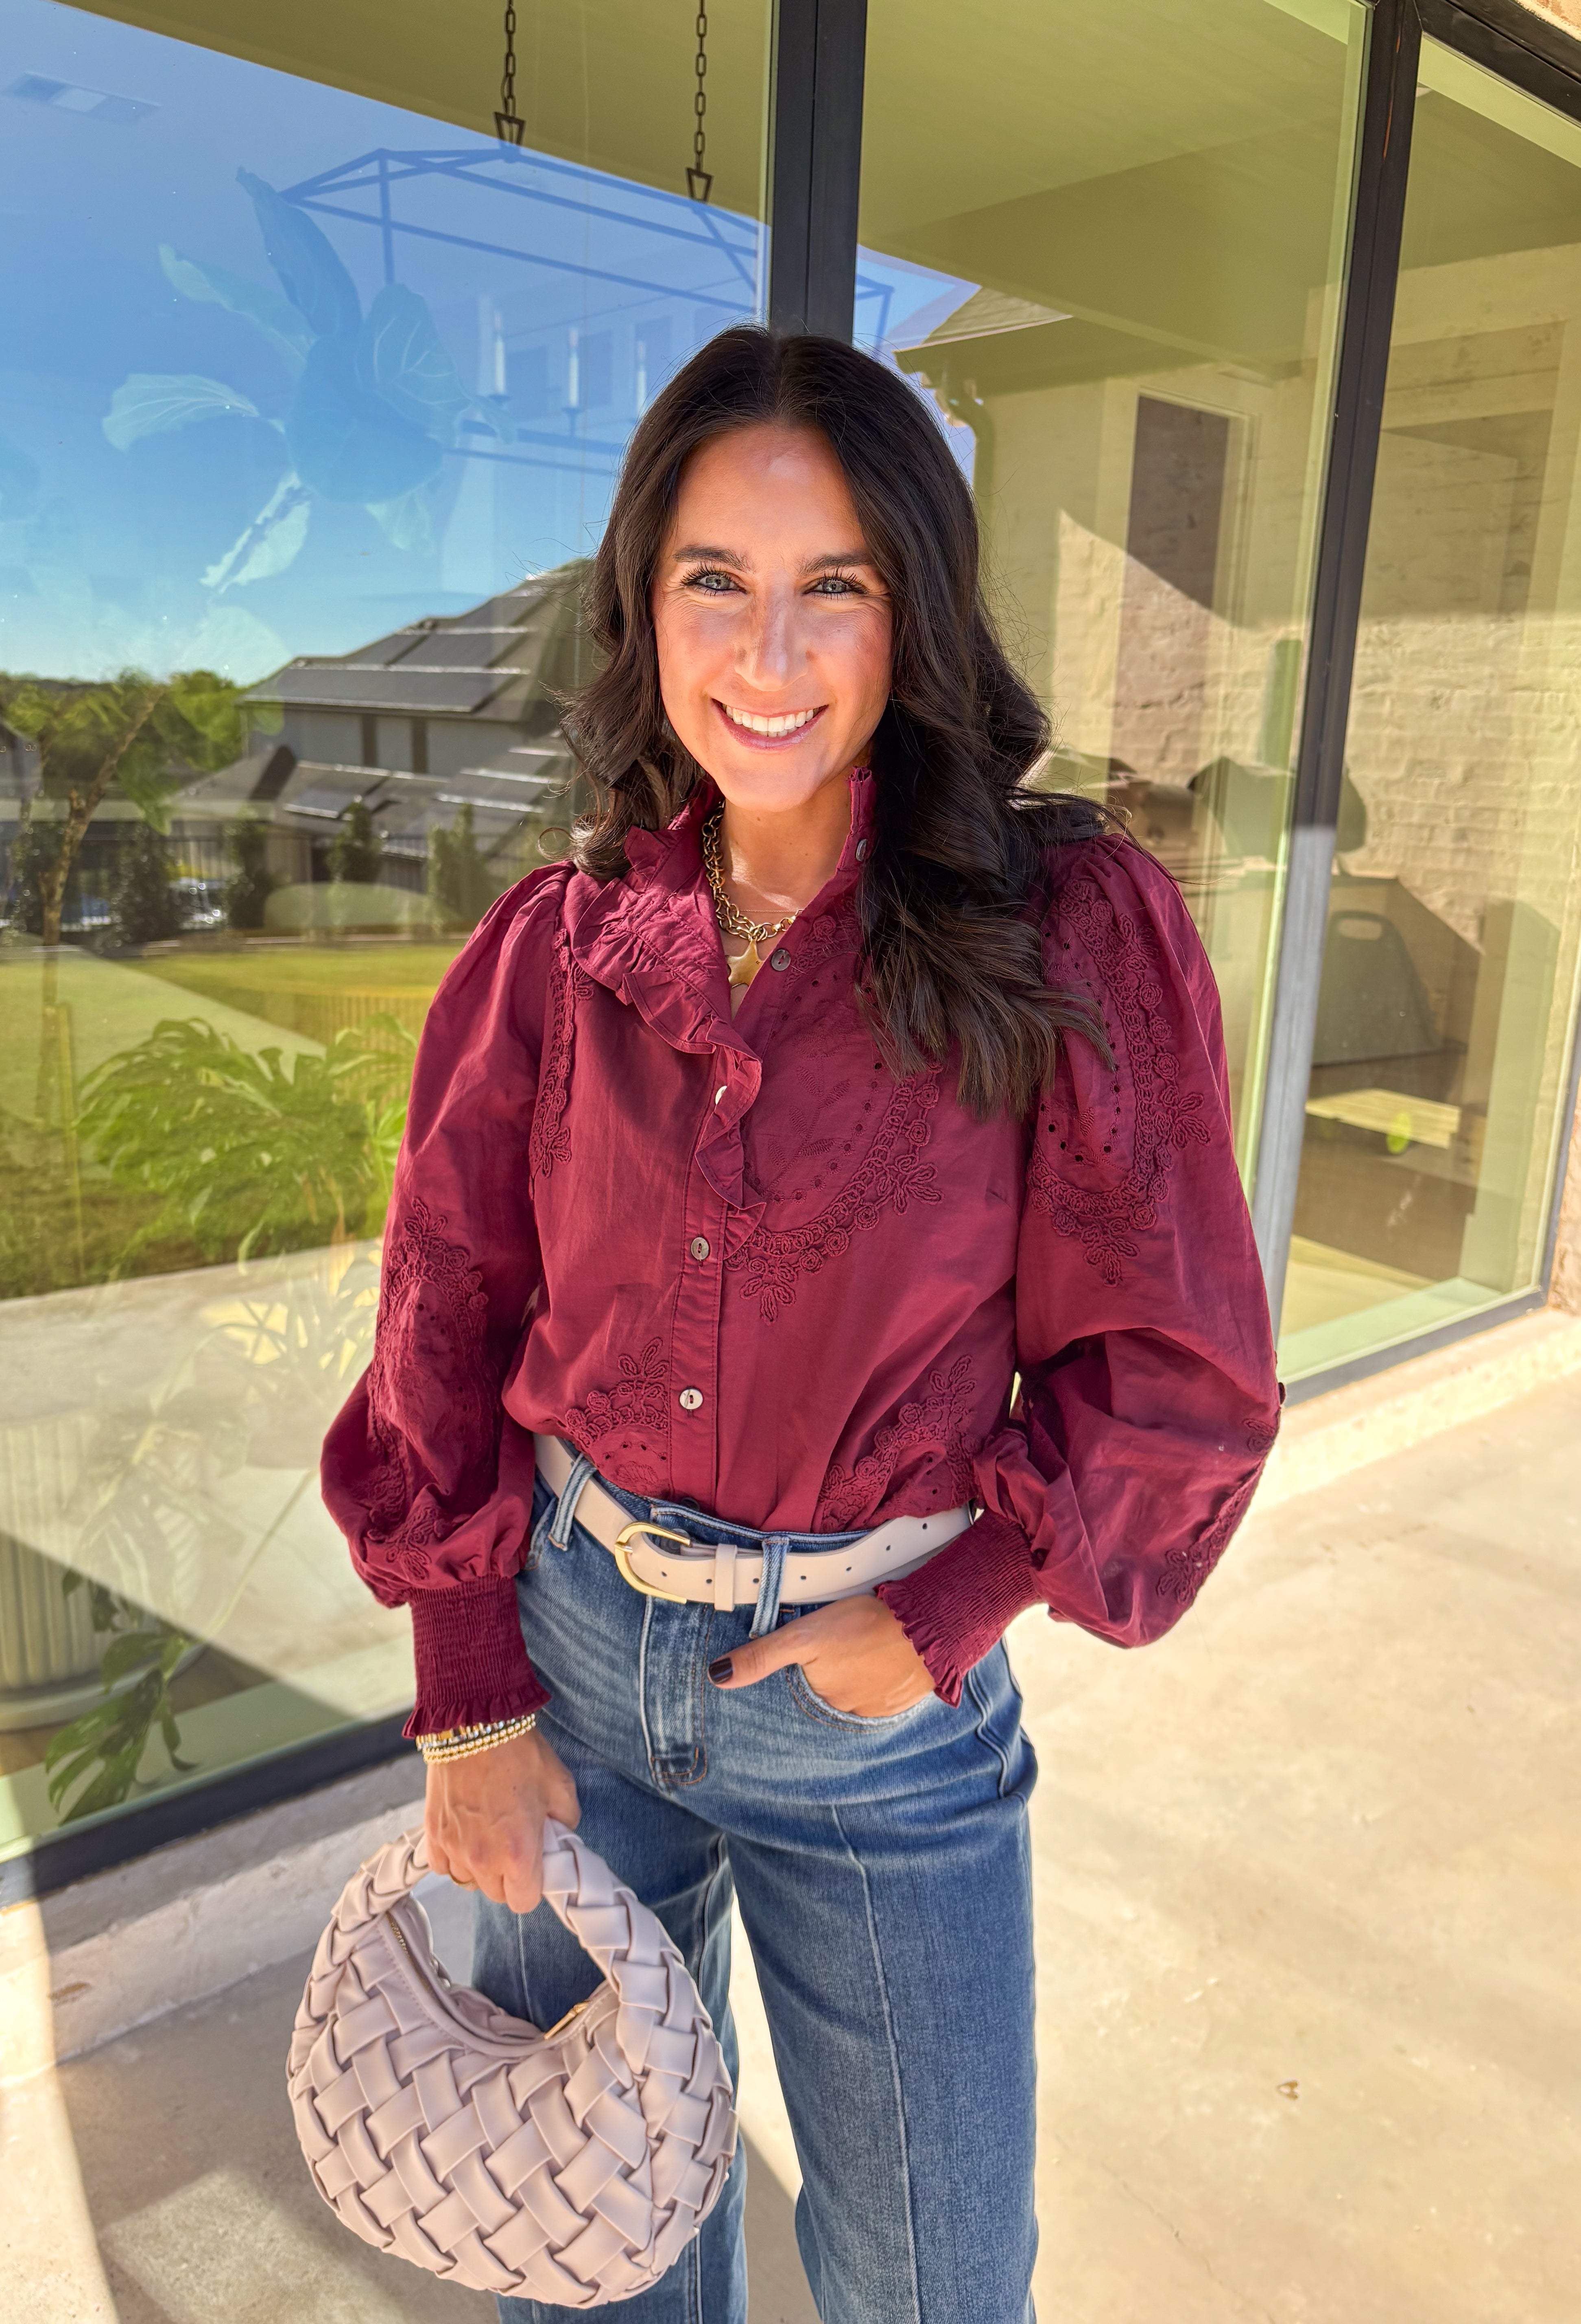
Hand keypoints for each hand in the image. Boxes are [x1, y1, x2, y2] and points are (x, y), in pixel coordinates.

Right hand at [423, 1723, 579, 1914]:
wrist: (476, 1723)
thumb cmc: (521, 1753)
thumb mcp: (561, 1786)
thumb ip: (566, 1822)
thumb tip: (560, 1837)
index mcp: (518, 1853)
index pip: (524, 1902)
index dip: (533, 1886)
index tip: (535, 1865)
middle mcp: (483, 1859)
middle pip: (496, 1894)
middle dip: (508, 1877)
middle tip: (515, 1844)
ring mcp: (454, 1847)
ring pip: (468, 1880)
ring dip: (480, 1867)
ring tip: (490, 1836)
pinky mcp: (433, 1833)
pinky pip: (442, 1865)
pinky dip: (453, 1857)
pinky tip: (466, 1835)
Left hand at [708, 1593, 933, 1717]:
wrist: (928, 1628)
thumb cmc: (865, 1627)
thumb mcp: (804, 1636)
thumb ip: (762, 1656)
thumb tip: (717, 1678)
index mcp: (821, 1697)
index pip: (801, 1690)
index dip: (803, 1672)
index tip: (811, 1658)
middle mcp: (847, 1711)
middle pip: (828, 1690)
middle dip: (830, 1672)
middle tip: (841, 1645)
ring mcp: (877, 1708)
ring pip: (856, 1689)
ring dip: (857, 1673)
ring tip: (863, 1647)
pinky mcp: (903, 1699)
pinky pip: (883, 1690)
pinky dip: (881, 1676)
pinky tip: (883, 1656)